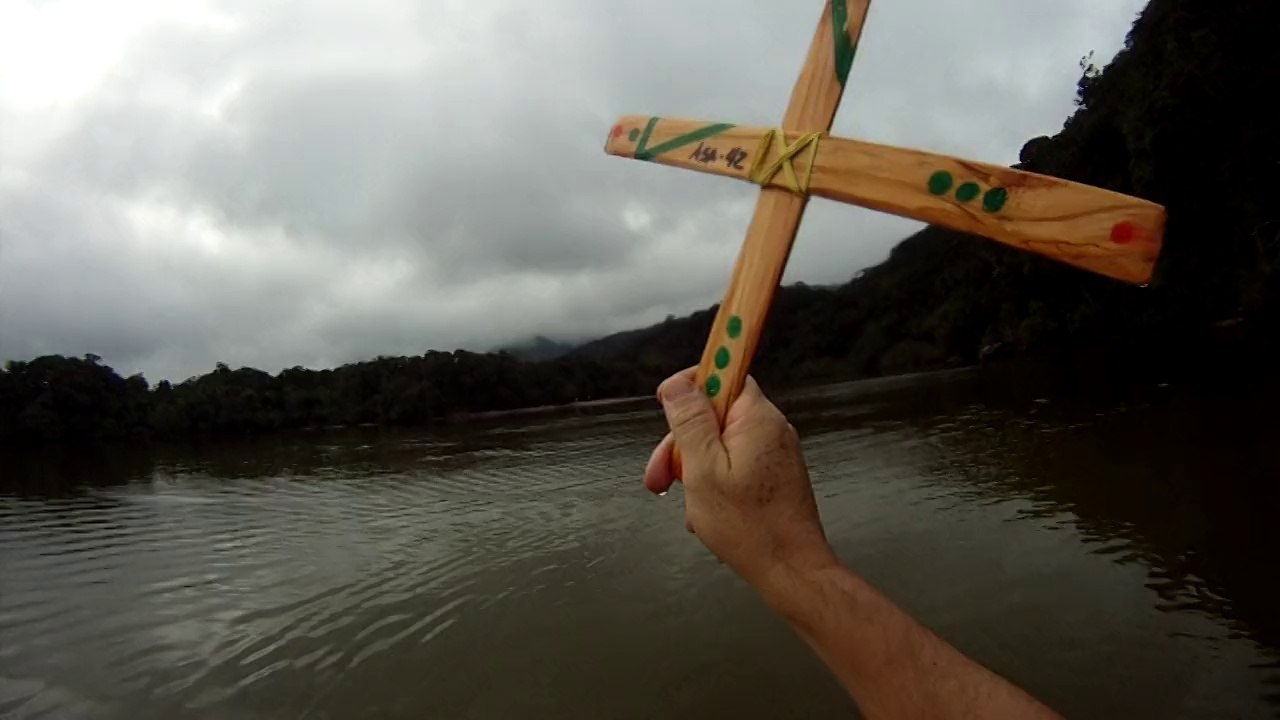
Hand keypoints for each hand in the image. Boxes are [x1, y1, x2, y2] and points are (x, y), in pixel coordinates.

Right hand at [643, 368, 835, 598]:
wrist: (791, 571)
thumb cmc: (749, 526)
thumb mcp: (703, 469)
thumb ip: (690, 421)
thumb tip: (678, 383)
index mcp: (757, 418)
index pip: (725, 371)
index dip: (692, 384)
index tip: (667, 406)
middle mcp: (771, 428)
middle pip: (716, 413)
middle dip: (683, 441)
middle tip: (660, 476)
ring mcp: (774, 453)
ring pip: (721, 443)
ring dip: (695, 467)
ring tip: (684, 502)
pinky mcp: (774, 475)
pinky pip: (734, 464)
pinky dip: (714, 482)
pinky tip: (704, 512)